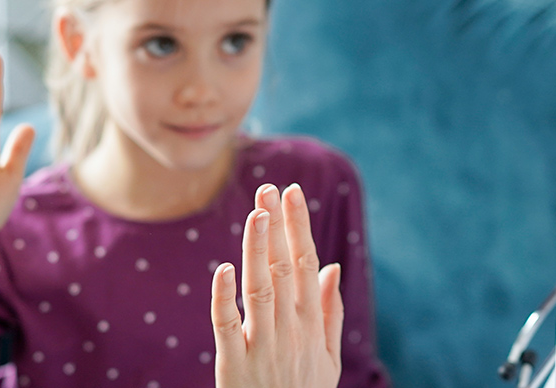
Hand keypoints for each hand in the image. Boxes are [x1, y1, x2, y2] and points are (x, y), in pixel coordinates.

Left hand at [211, 183, 343, 387]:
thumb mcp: (328, 359)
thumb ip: (330, 312)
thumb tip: (332, 266)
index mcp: (312, 326)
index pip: (306, 265)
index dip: (298, 228)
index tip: (292, 194)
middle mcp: (291, 332)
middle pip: (284, 270)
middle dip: (278, 227)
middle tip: (270, 188)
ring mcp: (262, 348)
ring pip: (260, 290)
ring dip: (257, 250)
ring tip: (256, 213)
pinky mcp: (234, 367)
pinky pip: (227, 327)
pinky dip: (224, 298)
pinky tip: (223, 269)